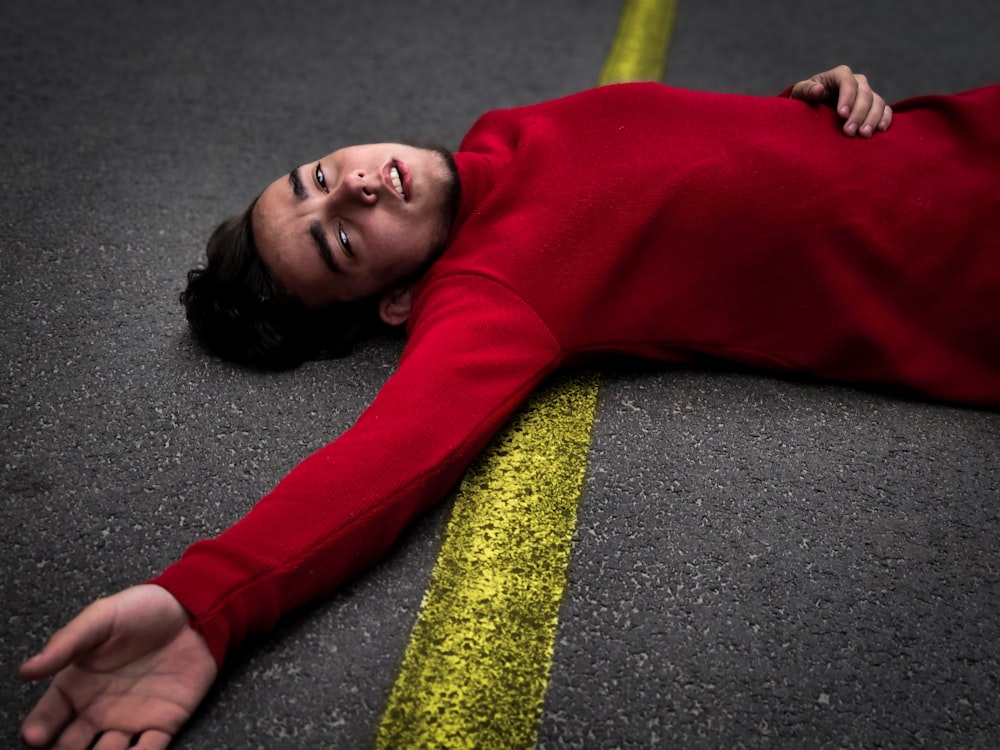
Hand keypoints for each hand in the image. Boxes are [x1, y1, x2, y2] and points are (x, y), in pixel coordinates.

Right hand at [19, 585, 216, 749]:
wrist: (194, 610)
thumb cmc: (143, 610)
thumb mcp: (101, 618)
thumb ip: (67, 643)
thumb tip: (27, 670)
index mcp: (78, 685)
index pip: (48, 716)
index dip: (39, 729)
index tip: (35, 737)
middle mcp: (99, 709)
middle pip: (71, 745)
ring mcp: (130, 719)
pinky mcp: (163, 724)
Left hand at [789, 64, 892, 137]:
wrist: (813, 110)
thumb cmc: (805, 100)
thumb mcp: (799, 94)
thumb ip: (806, 90)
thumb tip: (818, 90)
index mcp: (838, 75)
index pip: (847, 80)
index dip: (847, 96)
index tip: (841, 114)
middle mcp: (856, 82)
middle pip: (864, 93)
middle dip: (858, 113)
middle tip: (849, 131)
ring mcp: (866, 94)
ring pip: (877, 102)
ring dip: (872, 118)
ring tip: (863, 135)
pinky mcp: (873, 106)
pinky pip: (885, 109)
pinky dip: (885, 118)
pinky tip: (880, 130)